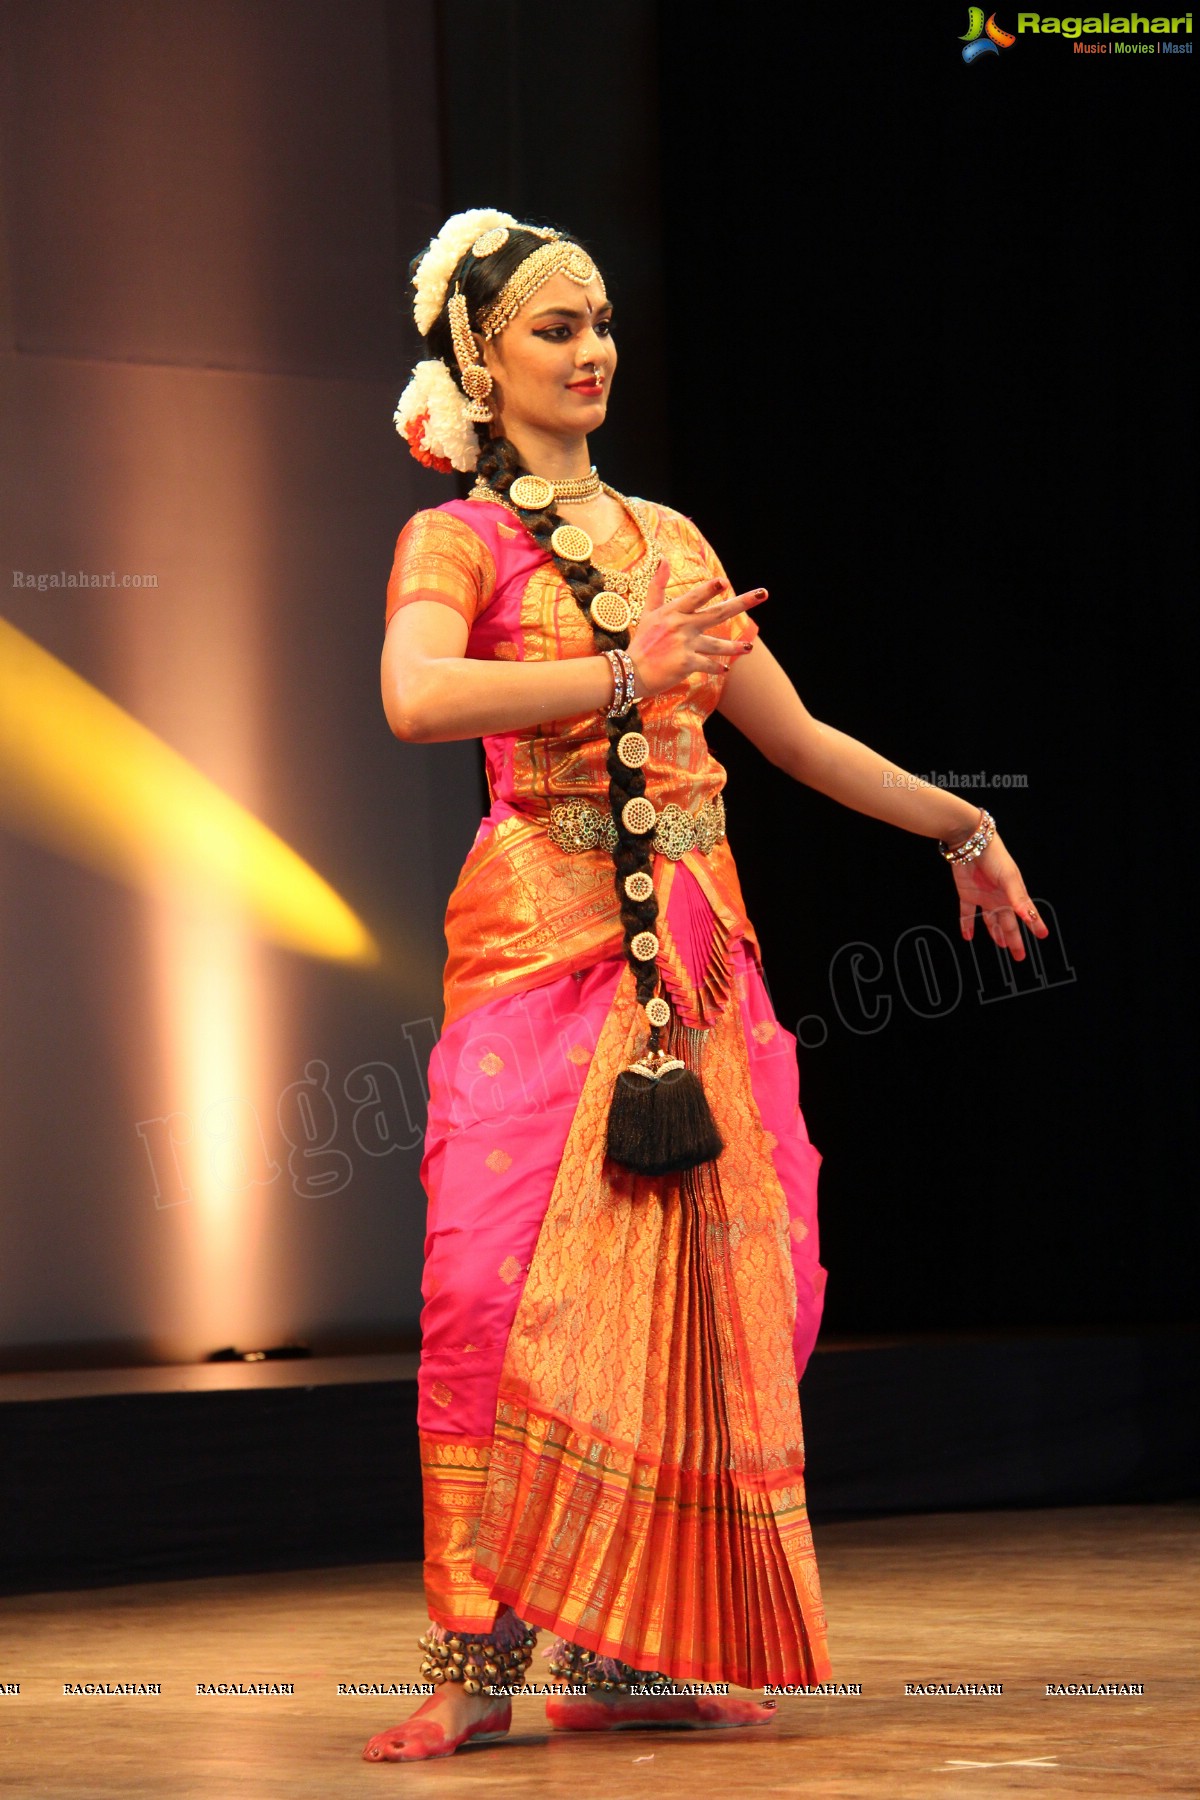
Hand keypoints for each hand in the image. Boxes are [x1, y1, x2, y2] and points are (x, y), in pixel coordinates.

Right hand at [626, 563, 764, 695]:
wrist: (630, 672)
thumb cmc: (642, 641)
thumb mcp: (649, 611)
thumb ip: (658, 586)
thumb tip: (663, 558)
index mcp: (673, 612)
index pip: (694, 597)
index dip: (709, 590)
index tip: (724, 582)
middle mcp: (681, 626)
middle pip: (717, 613)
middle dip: (742, 603)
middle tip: (763, 594)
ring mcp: (684, 645)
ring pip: (718, 644)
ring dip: (736, 647)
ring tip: (749, 648)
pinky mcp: (686, 664)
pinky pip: (709, 664)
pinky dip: (717, 668)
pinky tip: (725, 669)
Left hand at [951, 832, 1049, 960]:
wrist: (969, 843)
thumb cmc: (994, 857)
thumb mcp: (1009, 878)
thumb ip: (1017, 898)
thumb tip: (1028, 916)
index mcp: (1013, 894)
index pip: (1026, 914)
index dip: (1034, 924)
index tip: (1043, 935)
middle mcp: (999, 897)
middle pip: (1008, 923)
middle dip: (1014, 939)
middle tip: (1020, 955)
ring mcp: (983, 897)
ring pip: (990, 920)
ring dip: (995, 933)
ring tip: (1001, 945)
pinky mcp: (967, 894)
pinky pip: (967, 913)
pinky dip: (967, 925)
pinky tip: (968, 936)